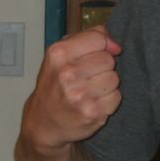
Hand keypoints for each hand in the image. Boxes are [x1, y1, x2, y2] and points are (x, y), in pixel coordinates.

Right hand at [21, 25, 122, 152]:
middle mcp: (67, 74)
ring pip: (114, 78)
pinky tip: (92, 103)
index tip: (89, 56)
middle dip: (100, 68)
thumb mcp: (59, 55)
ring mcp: (80, 95)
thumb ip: (88, 38)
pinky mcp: (92, 112)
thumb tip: (116, 46)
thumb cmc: (54, 85)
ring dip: (105, 85)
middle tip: (85, 78)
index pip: (98, 39)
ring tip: (88, 91)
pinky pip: (116, 97)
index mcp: (58, 54)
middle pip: (108, 60)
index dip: (99, 46)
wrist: (43, 122)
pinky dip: (107, 101)